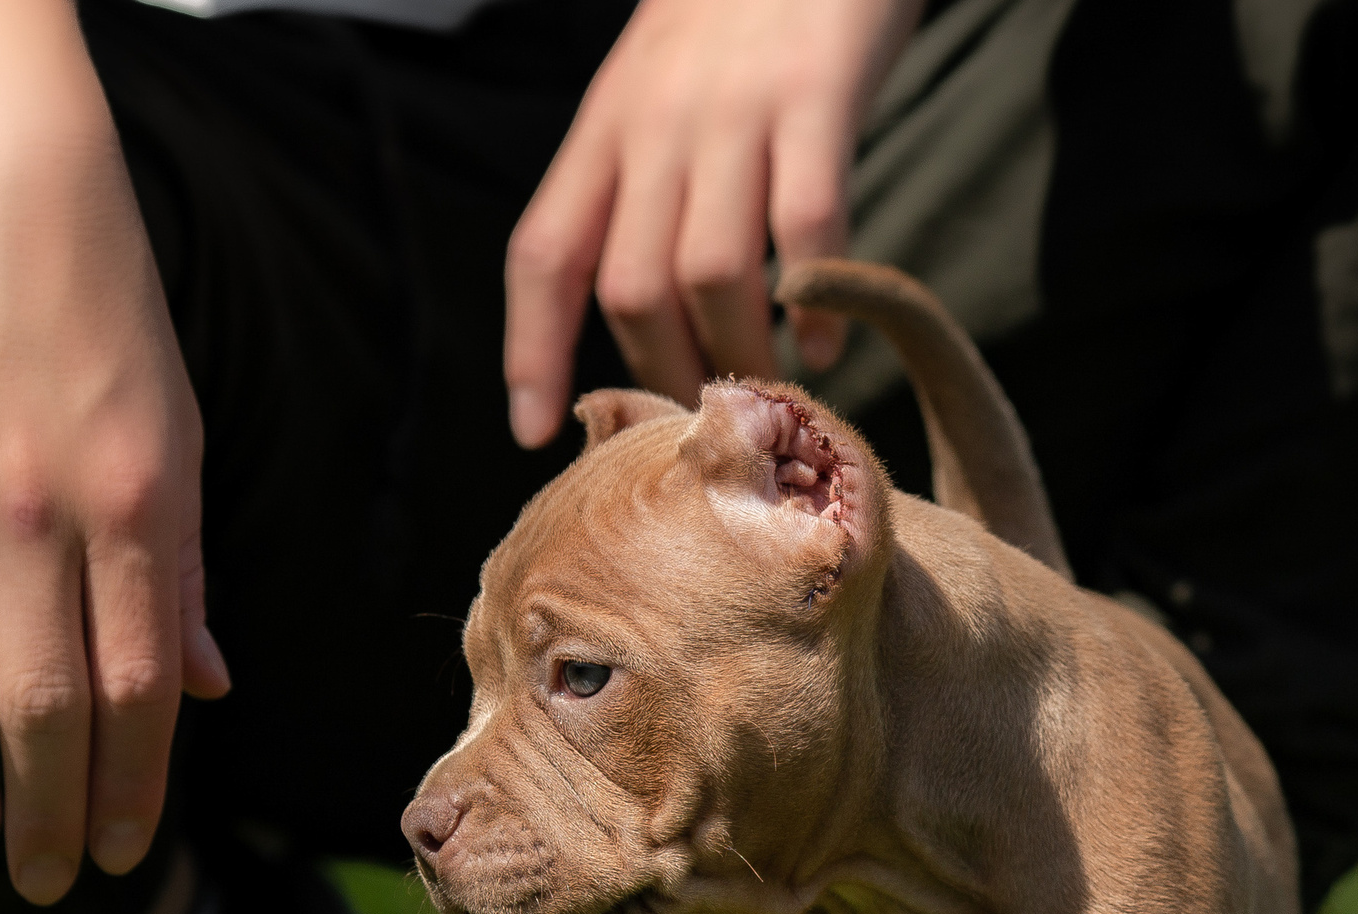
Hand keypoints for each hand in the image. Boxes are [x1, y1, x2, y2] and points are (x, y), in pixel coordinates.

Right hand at [0, 0, 228, 906]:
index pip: (136, 693)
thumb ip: (182, 574)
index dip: (133, 788)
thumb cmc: (111, 325)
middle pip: (38, 710)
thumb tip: (203, 692)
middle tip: (57, 884)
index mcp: (135, 515)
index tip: (128, 853)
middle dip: (52, 815)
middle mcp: (35, 519)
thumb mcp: (182, 443)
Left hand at [503, 0, 923, 447]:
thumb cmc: (737, 15)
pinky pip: (805, 230)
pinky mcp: (817, 99)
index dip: (529, 348)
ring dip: (738, 354)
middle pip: (629, 286)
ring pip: (709, 274)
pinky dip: (814, 303)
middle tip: (702, 422)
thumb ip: (638, 180)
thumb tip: (638, 312)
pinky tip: (827, 339)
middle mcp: (656, 123)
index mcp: (606, 126)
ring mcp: (736, 111)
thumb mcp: (655, 86)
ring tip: (766, 389)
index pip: (544, 251)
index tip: (533, 429)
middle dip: (662, 374)